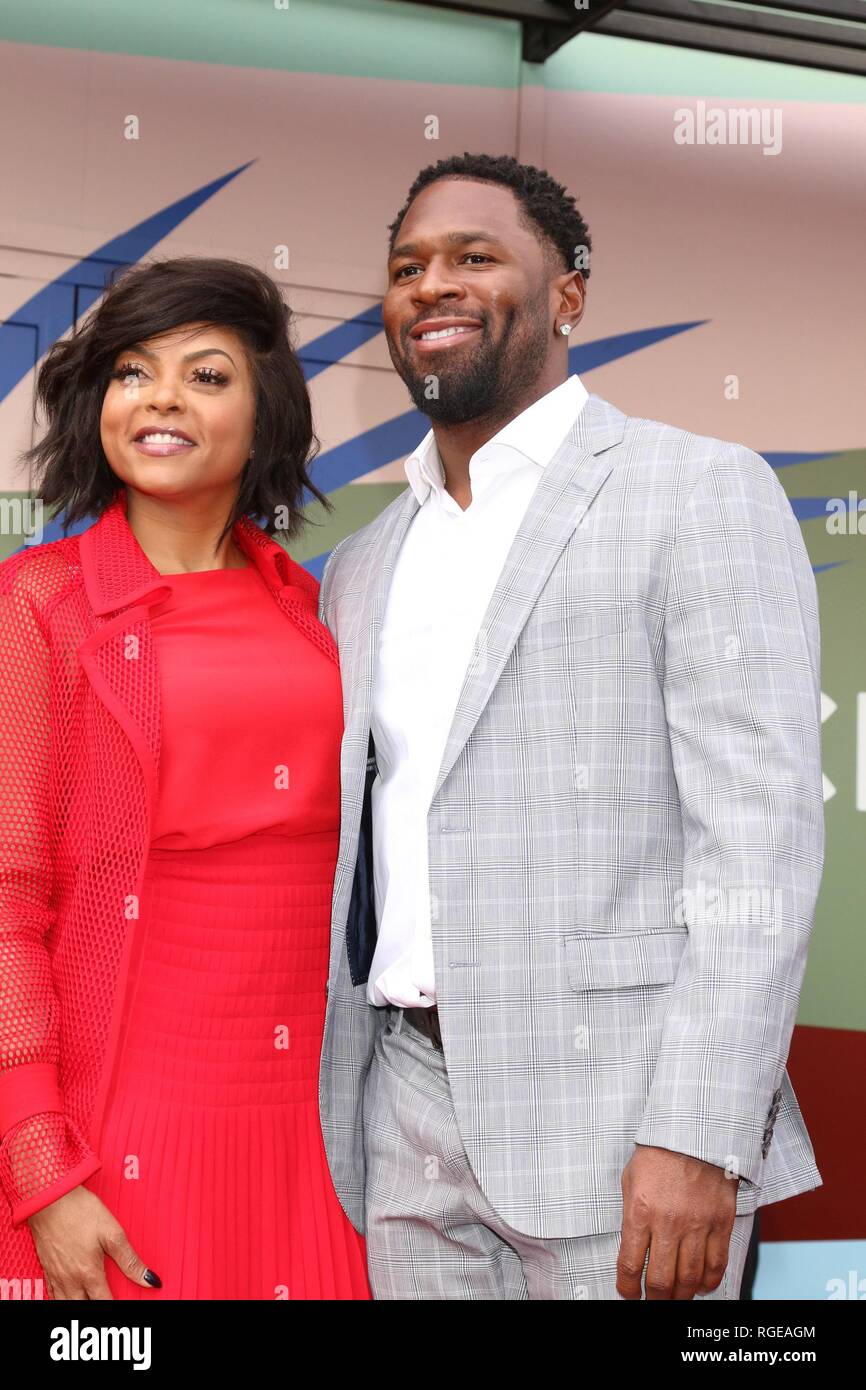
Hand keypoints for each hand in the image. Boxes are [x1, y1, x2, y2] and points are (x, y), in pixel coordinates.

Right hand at [27, 1185, 159, 1299]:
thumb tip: (150, 1280)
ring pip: (65, 1305)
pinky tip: (67, 1296)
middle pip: (83, 1308)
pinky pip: (51, 1294)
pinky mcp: (46, 1267)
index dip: (116, 1307)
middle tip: (107, 1303)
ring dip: (78, 1307)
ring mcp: (56, 1275)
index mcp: (89, 1273)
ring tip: (90, 1302)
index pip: (105, 1303)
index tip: (125, 1305)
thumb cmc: (80, 1210)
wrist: (50, 1198)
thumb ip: (130, 1260)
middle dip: (96, 1310)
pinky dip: (60, 1300)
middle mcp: (70, 1279)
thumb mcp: (112, 1233)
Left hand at [617, 1144, 737, 1299]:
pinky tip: (701, 1285)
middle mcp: (668, 1223)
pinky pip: (716, 1264)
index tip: (628, 1293)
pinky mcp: (721, 1222)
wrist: (693, 1129)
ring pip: (690, 1278)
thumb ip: (632, 1216)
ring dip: (681, 1295)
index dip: (627, 1288)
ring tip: (675, 1298)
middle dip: (655, 1299)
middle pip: (662, 1280)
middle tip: (653, 1301)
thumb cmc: (658, 1152)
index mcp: (640, 1211)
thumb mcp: (631, 1180)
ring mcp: (697, 1225)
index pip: (630, 1265)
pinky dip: (709, 1282)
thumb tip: (633, 1249)